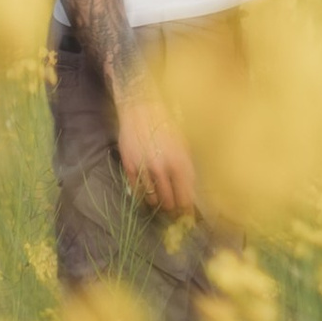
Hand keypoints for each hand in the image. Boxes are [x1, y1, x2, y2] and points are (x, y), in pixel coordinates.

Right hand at [116, 86, 198, 219]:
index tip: (186, 214)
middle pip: (169, 201)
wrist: (142, 106)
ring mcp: (145, 168)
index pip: (186, 197)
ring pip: (152, 198)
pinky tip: (146, 194)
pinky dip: (142, 196)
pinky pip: (137, 190)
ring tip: (160, 201)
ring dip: (157, 202)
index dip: (186, 209)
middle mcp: (163, 168)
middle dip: (172, 208)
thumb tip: (191, 191)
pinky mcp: (130, 166)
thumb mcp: (185, 144)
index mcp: (181, 162)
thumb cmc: (168, 123)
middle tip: (173, 210)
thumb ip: (187, 167)